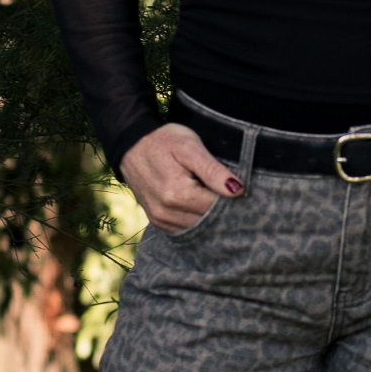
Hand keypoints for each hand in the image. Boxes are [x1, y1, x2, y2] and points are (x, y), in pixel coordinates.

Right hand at [118, 122, 243, 232]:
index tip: (239, 189)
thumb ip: (213, 170)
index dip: (233, 200)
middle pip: (208, 222)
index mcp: (177, 194)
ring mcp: (160, 220)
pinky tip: (202, 206)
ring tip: (215, 197)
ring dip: (210, 218)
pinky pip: (184, 230)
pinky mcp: (157, 222)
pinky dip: (197, 222)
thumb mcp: (190, 146)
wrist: (131, 145)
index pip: (217, 208)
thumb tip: (238, 190)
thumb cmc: (163, 141)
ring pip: (198, 229)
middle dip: (223, 210)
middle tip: (231, 193)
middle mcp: (167, 212)